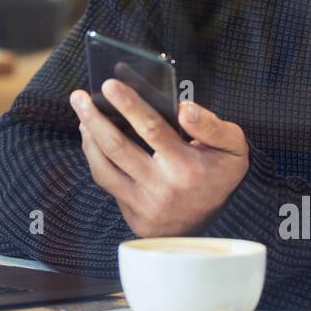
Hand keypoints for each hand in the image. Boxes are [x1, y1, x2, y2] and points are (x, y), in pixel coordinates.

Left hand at [70, 80, 249, 237]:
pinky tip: (91, 139)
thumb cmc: (219, 175)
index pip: (152, 129)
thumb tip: (185, 108)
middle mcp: (162, 187)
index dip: (129, 105)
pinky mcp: (132, 215)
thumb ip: (212, 125)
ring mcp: (144, 204)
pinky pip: (106, 182)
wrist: (213, 225)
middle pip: (118, 148)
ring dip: (88, 138)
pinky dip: (94, 158)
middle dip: (94, 118)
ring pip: (104, 168)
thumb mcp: (233, 148)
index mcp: (186, 166)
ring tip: (82, 115)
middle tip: (78, 96)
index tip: (109, 84)